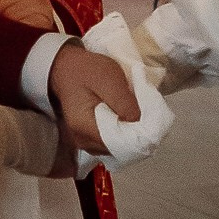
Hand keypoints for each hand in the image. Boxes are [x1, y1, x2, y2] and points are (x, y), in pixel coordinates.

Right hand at [48, 39, 140, 155]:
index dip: (140, 134)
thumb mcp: (111, 80)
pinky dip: (123, 133)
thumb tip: (143, 125)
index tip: (151, 119)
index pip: (122, 145)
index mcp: (86, 128)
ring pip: (119, 148)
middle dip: (138, 134)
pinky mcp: (90, 140)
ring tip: (136, 114)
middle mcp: (84, 142)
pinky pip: (113, 143)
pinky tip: (126, 118)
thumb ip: (126, 105)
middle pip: (121, 150)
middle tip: (147, 114)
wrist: (67, 68)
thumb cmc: (86, 71)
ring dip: (131, 134)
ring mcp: (86, 143)